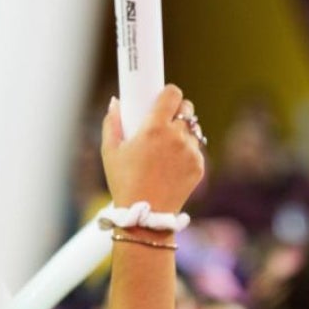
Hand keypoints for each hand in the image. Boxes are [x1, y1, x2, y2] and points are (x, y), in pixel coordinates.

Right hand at [101, 85, 205, 212]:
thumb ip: (112, 122)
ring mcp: (191, 152)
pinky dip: (187, 152)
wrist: (146, 215)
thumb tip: (116, 102)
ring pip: (193, 129)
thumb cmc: (124, 182)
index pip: (173, 94)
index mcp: (155, 127)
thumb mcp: (110, 151)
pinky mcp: (199, 166)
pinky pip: (196, 150)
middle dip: (177, 111)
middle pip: (187, 109)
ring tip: (168, 146)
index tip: (163, 97)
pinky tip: (172, 163)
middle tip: (165, 121)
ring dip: (184, 132)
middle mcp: (177, 137)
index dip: (169, 93)